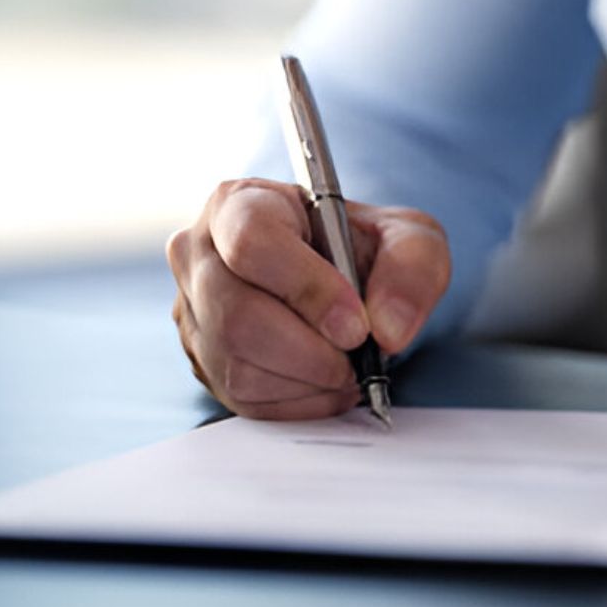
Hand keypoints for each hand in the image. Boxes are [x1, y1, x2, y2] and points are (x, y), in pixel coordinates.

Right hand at [166, 178, 450, 419]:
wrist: (338, 279)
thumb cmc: (359, 247)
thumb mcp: (406, 237)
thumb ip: (413, 267)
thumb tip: (387, 329)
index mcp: (239, 204)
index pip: (253, 242)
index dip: (308, 290)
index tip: (357, 324)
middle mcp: (199, 254)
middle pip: (237, 316)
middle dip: (311, 351)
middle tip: (357, 357)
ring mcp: (193, 311)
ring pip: (237, 365)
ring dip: (307, 381)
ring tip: (347, 368)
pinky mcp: (202, 360)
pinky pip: (241, 399)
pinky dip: (296, 403)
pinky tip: (325, 382)